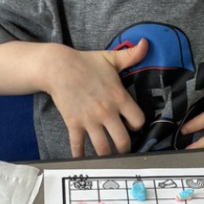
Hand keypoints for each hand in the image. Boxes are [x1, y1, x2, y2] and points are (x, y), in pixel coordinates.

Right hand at [49, 40, 147, 156]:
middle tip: (124, 150)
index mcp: (119, 98)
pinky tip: (83, 160)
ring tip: (110, 159)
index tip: (133, 126)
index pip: (138, 121)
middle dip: (126, 149)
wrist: (58, 67)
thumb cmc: (86, 62)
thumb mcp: (111, 58)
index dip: (138, 126)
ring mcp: (90, 120)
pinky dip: (81, 156)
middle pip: (123, 142)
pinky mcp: (74, 124)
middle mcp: (107, 112)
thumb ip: (132, 55)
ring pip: (103, 148)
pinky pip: (78, 146)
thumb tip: (146, 43)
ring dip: (108, 157)